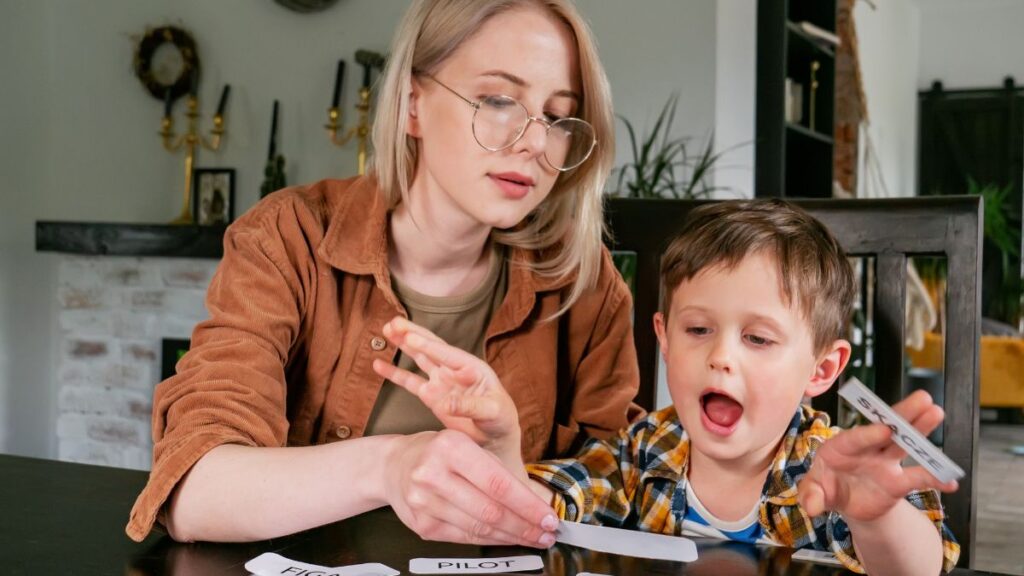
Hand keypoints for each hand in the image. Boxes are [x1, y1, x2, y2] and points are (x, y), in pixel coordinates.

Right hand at [372, 317, 520, 460]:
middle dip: (412, 334)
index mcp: (471, 368)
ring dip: (403, 344)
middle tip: (393, 323)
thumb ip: (470, 406)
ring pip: (418, 358)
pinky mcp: (431, 396)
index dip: (428, 345)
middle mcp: (454, 370)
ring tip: (386, 330)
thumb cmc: (500, 419)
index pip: (446, 353)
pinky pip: (409, 382)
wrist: (495, 437)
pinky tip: (378, 364)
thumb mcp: (492, 411)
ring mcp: (441, 381)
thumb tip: (445, 404)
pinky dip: (395, 373)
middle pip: (431, 347)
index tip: (410, 336)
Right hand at [383, 429, 557, 547]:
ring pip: (478, 528)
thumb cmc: (438, 453)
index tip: (550, 517)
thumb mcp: (467, 445)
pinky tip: (506, 538)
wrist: (393, 465)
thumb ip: (499, 472)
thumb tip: (538, 502)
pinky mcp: (421, 525)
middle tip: (547, 534)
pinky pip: (463, 537)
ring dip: (511, 536)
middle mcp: (433, 474)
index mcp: (451, 447)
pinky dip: (490, 540)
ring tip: (533, 538)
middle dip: (525, 526)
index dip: (528, 505)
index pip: (498, 483)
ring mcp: (423, 502)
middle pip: (490, 510)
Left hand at [798, 390, 958, 522]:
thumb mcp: (814, 491)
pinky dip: (934, 478)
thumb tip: (811, 506)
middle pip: (886, 427)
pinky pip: (918, 478)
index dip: (870, 433)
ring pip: (905, 442)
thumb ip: (811, 495)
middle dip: (903, 413)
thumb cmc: (826, 487)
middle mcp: (866, 448)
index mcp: (840, 447)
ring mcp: (884, 462)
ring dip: (921, 429)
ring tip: (937, 413)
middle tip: (923, 398)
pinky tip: (950, 480)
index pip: (855, 437)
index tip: (885, 429)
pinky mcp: (898, 480)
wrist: (846, 502)